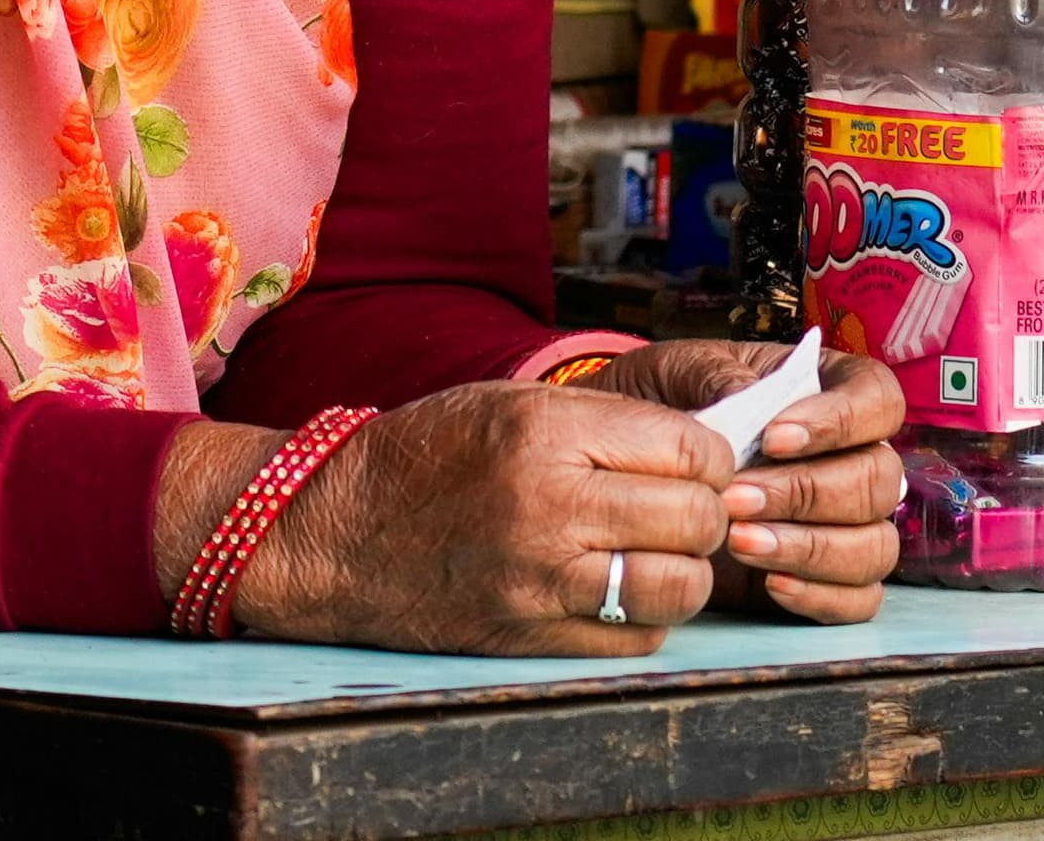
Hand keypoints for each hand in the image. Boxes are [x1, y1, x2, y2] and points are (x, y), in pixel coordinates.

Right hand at [156, 382, 731, 654]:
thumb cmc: (427, 456)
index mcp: (545, 434)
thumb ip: (609, 422)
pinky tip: (616, 588)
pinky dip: (645, 617)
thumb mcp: (512, 404)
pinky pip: (636, 639)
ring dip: (683, 570)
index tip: (694, 463)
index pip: (692, 450)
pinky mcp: (530, 637)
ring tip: (654, 551)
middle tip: (680, 507)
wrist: (333, 534)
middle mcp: (548, 507)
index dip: (711, 458)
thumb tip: (709, 448)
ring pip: (679, 587)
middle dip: (705, 513)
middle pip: (696, 519)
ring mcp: (539, 581)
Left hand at [589, 341, 904, 623]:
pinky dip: (821, 594)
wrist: (635, 464)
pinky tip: (769, 583)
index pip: (879, 402)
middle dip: (806, 492)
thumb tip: (747, 396)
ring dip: (811, 548)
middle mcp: (855, 457)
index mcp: (833, 391)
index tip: (774, 439)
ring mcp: (850, 522)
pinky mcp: (831, 577)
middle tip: (735, 499)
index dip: (841, 421)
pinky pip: (859, 597)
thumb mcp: (678, 371)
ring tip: (739, 542)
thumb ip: (714, 375)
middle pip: (879, 480)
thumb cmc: (669, 404)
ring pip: (875, 544)